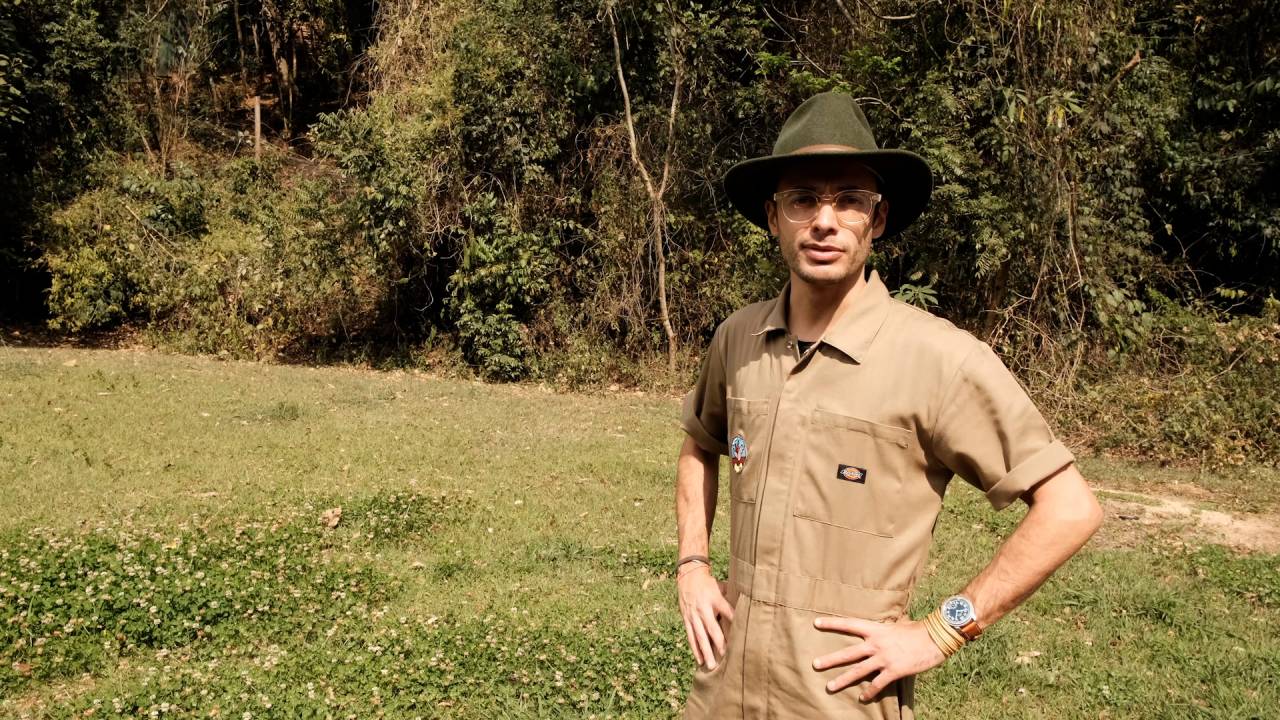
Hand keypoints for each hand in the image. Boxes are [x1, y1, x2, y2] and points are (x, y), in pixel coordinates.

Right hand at [676, 564, 734, 669]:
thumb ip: (732, 597)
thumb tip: (750, 606)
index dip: (735, 622)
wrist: (688, 575)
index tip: (743, 636)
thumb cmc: (709, 583)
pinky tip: (699, 660)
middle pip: (712, 629)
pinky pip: (691, 636)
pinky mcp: (687, 619)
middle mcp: (703, 609)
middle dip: (719, 644)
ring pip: (700, 637)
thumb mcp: (721, 586)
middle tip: (726, 657)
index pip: (727, 612)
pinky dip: (695, 649)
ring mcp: (694, 615)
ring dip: (706, 652)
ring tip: (711, 666)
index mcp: (715, 599)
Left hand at [811, 616, 945, 701]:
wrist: (935, 638)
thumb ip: (885, 628)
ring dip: (843, 680)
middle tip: (815, 664)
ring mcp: (884, 658)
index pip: (849, 624)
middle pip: (848, 653)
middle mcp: (876, 644)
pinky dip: (870, 692)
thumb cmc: (917, 630)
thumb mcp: (897, 624)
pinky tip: (862, 698)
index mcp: (876, 630)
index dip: (832, 623)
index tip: (816, 623)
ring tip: (830, 686)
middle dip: (830, 659)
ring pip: (858, 671)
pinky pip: (878, 684)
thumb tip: (880, 627)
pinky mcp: (894, 671)